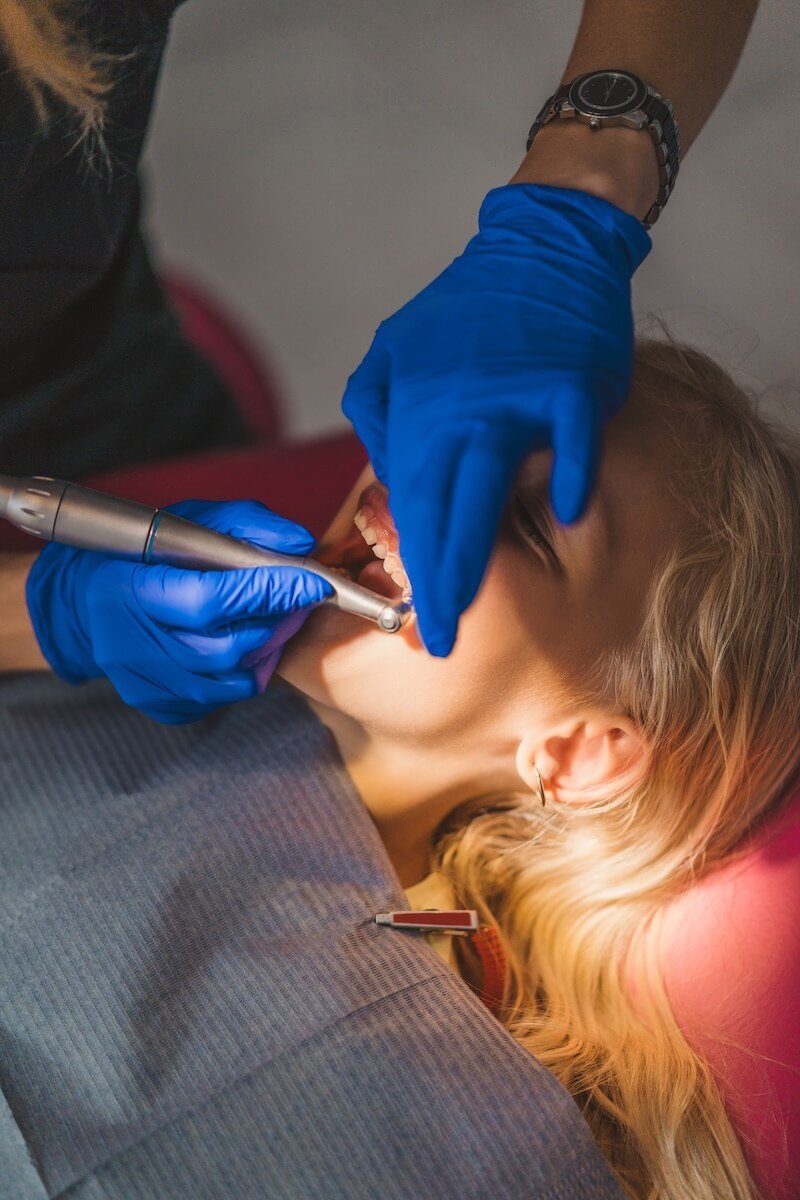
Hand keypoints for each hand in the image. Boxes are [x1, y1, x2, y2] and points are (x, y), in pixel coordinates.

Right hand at [25, 498, 331, 723]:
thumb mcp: (187, 521)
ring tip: (280, 619)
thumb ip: (244, 525)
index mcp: (129, 591)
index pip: (210, 601)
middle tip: (301, 598)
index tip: (311, 582)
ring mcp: (145, 682)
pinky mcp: (160, 705)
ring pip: (232, 678)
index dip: (267, 592)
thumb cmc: (142, 556)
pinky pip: (223, 697)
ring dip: (270, 647)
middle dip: (277, 621)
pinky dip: (249, 671)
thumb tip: (298, 545)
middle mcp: (132, 646)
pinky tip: (252, 645)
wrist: (85, 603)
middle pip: (227, 647)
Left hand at [342, 183, 650, 655]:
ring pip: (490, 488)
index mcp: (419, 409)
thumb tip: (387, 476)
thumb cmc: (465, 310)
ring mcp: (517, 399)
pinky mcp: (569, 386)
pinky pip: (569, 440)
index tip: (416, 619)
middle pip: (443, 510)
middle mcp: (461, 412)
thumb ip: (380, 413)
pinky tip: (563, 513)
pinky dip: (568, 474)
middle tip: (439, 641)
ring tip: (472, 605)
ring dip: (479, 552)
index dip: (411, 565)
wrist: (539, 248)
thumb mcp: (392, 350)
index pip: (409, 504)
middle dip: (439, 582)